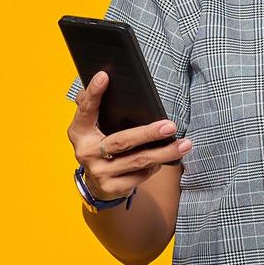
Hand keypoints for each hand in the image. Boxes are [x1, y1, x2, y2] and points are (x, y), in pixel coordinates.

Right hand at [66, 70, 191, 200]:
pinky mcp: (112, 188)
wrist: (97, 184)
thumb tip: (103, 76)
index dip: (93, 93)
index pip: (85, 110)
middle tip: (170, 126)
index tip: (104, 76)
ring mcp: (99, 173)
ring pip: (138, 161)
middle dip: (148, 134)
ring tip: (184, 144)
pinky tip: (167, 157)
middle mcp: (85, 153)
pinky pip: (141, 175)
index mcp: (79, 132)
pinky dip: (156, 165)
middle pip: (121, 142)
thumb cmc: (101, 145)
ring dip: (164, 153)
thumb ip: (95, 106)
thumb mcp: (94, 127)